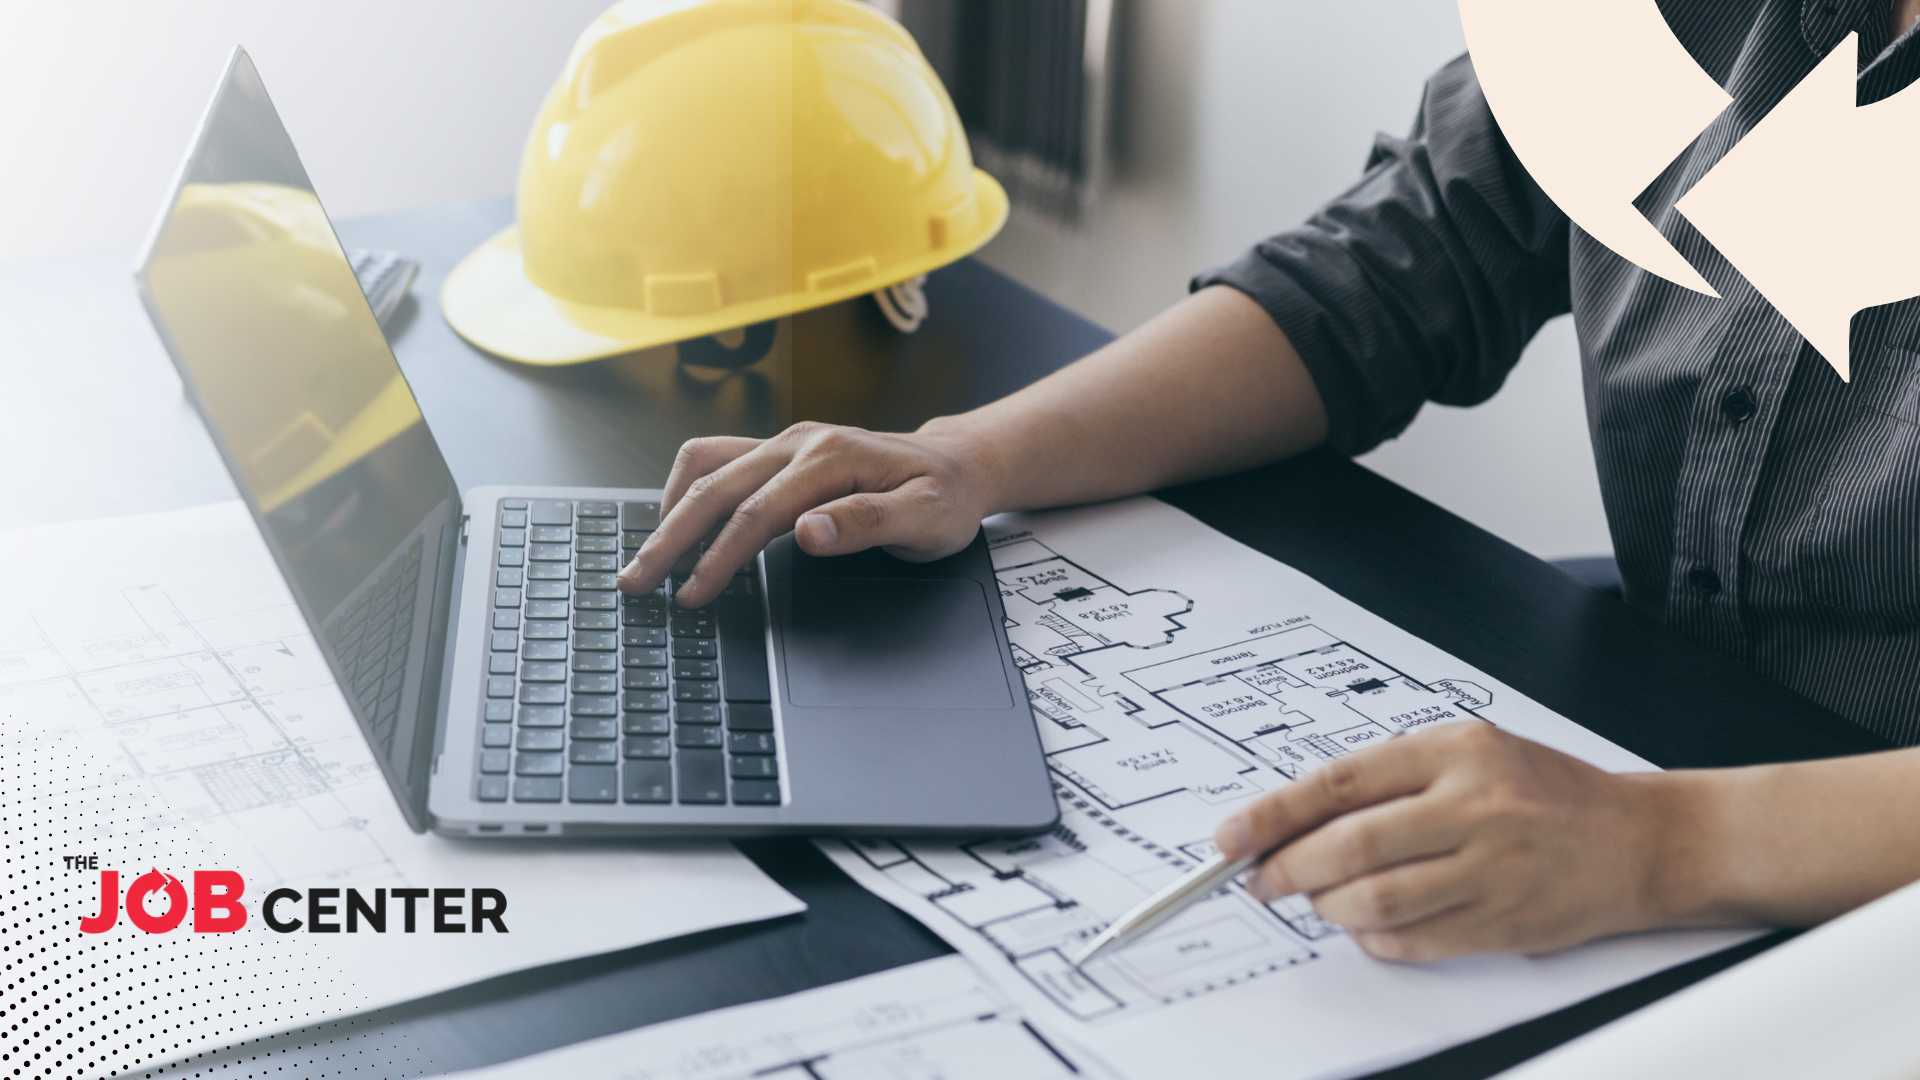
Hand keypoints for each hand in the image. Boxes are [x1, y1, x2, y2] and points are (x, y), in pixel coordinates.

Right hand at [617, 421, 998, 607]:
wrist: (956, 465)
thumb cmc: (944, 497)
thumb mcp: (926, 519)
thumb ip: (867, 523)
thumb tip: (809, 531)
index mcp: (831, 458)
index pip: (757, 512)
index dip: (719, 557)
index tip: (692, 594)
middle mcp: (799, 441)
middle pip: (715, 488)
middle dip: (669, 537)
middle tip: (636, 582)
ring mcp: (785, 442)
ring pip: (705, 466)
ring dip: (668, 510)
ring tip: (647, 557)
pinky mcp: (779, 450)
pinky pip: (717, 460)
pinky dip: (687, 491)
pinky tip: (676, 524)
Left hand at [1214, 723, 1680, 959]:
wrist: (1641, 839)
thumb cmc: (1546, 792)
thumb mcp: (1471, 752)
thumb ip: (1391, 778)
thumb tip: (1295, 816)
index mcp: (1457, 750)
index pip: (1341, 782)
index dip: (1274, 813)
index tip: (1231, 835)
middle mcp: (1473, 806)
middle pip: (1350, 846)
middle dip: (1288, 868)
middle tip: (1261, 877)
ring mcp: (1491, 868)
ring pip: (1374, 899)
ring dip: (1327, 906)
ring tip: (1317, 899)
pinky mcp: (1502, 922)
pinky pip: (1411, 940)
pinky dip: (1373, 937)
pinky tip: (1368, 923)